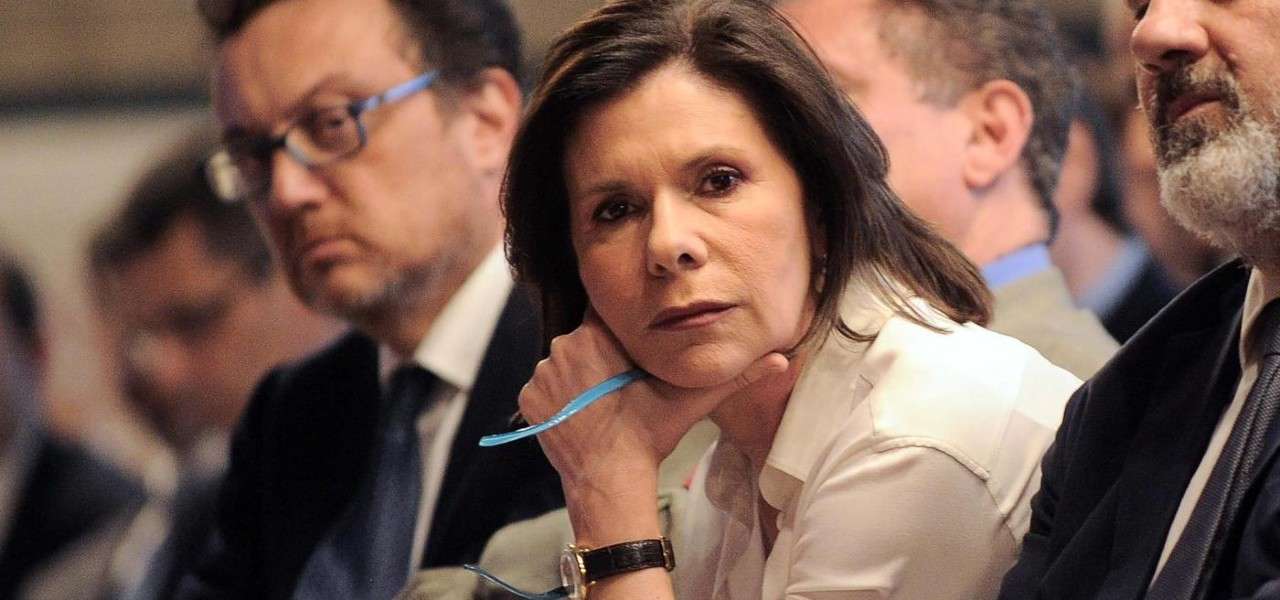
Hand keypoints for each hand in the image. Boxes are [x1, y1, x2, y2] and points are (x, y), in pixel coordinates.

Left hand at [518, 310, 788, 487]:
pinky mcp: (529, 399)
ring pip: (563, 363)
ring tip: (603, 404)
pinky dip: (559, 399)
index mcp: (599, 334)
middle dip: (600, 357)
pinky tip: (582, 416)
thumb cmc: (650, 435)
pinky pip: (544, 388)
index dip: (620, 335)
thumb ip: (733, 377)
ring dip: (579, 377)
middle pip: (584, 339)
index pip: (606, 317)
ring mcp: (542, 373)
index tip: (631, 357)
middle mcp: (563, 346)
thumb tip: (781, 360)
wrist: (609, 480)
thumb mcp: (692, 401)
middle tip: (622, 388)